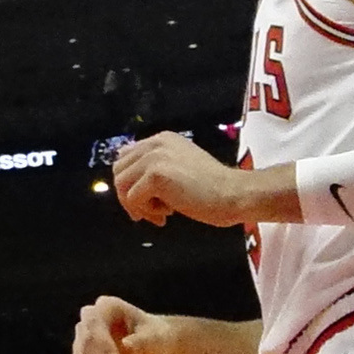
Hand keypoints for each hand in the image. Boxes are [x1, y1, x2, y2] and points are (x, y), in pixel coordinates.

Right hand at [71, 294, 166, 353]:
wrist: (153, 347)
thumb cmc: (155, 337)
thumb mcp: (155, 338)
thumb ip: (143, 340)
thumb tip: (127, 345)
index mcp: (106, 307)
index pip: (92, 322)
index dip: (100, 341)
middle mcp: (90, 320)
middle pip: (84, 343)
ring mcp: (84, 338)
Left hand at [109, 130, 286, 229]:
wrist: (234, 194)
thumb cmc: (213, 188)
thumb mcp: (180, 167)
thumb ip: (156, 167)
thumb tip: (128, 179)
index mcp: (162, 139)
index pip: (126, 158)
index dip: (131, 182)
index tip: (145, 199)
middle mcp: (156, 143)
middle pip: (119, 171)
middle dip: (129, 196)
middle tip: (150, 212)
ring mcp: (155, 157)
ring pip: (121, 185)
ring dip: (137, 205)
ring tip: (160, 214)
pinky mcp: (156, 175)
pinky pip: (132, 198)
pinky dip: (146, 211)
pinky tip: (167, 214)